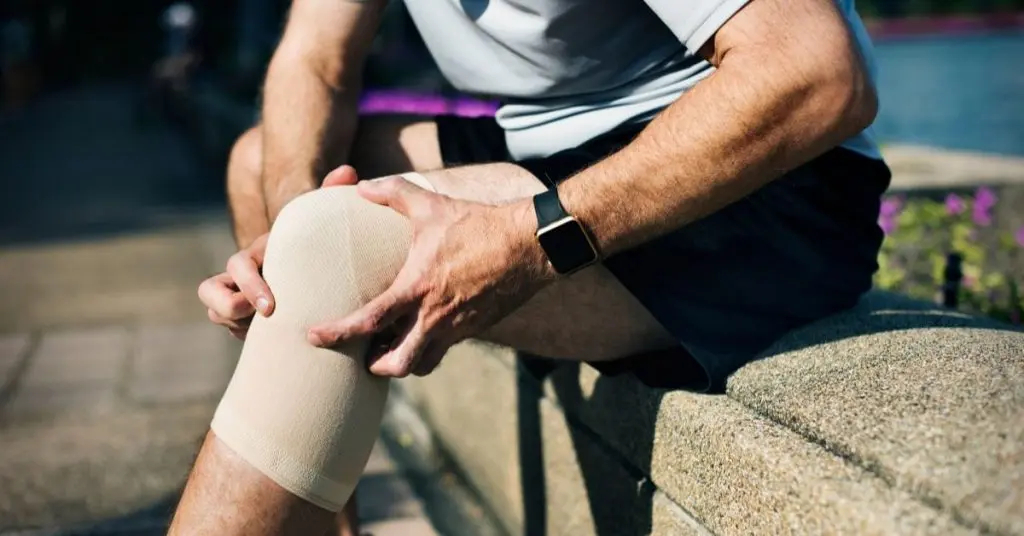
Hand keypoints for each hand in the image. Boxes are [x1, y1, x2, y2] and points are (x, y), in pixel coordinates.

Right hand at [198, 165, 359, 338]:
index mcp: (260, 253)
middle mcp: (243, 274)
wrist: (322, 268)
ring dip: (236, 325)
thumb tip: (348, 172)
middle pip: (209, 292)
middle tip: (266, 320)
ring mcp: (241, 297)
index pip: (236, 267)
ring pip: (217, 313)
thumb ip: (331, 196)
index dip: (248, 286)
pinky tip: (278, 342)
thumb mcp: (325, 222)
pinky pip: (234, 331)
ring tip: (269, 333)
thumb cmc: (324, 243)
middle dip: (230, 309)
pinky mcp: (247, 319)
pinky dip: (248, 337)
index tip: (271, 307)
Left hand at [307, 175, 554, 376]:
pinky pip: (445, 349)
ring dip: (403, 362)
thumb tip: (361, 187)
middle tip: (362, 355)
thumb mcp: (432, 204)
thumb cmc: (478, 224)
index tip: (313, 336)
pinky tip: (423, 332)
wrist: (529, 246)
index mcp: (417, 288)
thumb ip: (393, 192)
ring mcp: (457, 327)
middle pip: (397, 363)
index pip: (368, 322)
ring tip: (390, 348)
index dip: (337, 333)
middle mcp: (435, 316)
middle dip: (374, 366)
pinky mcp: (475, 328)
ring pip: (422, 364)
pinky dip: (428, 349)